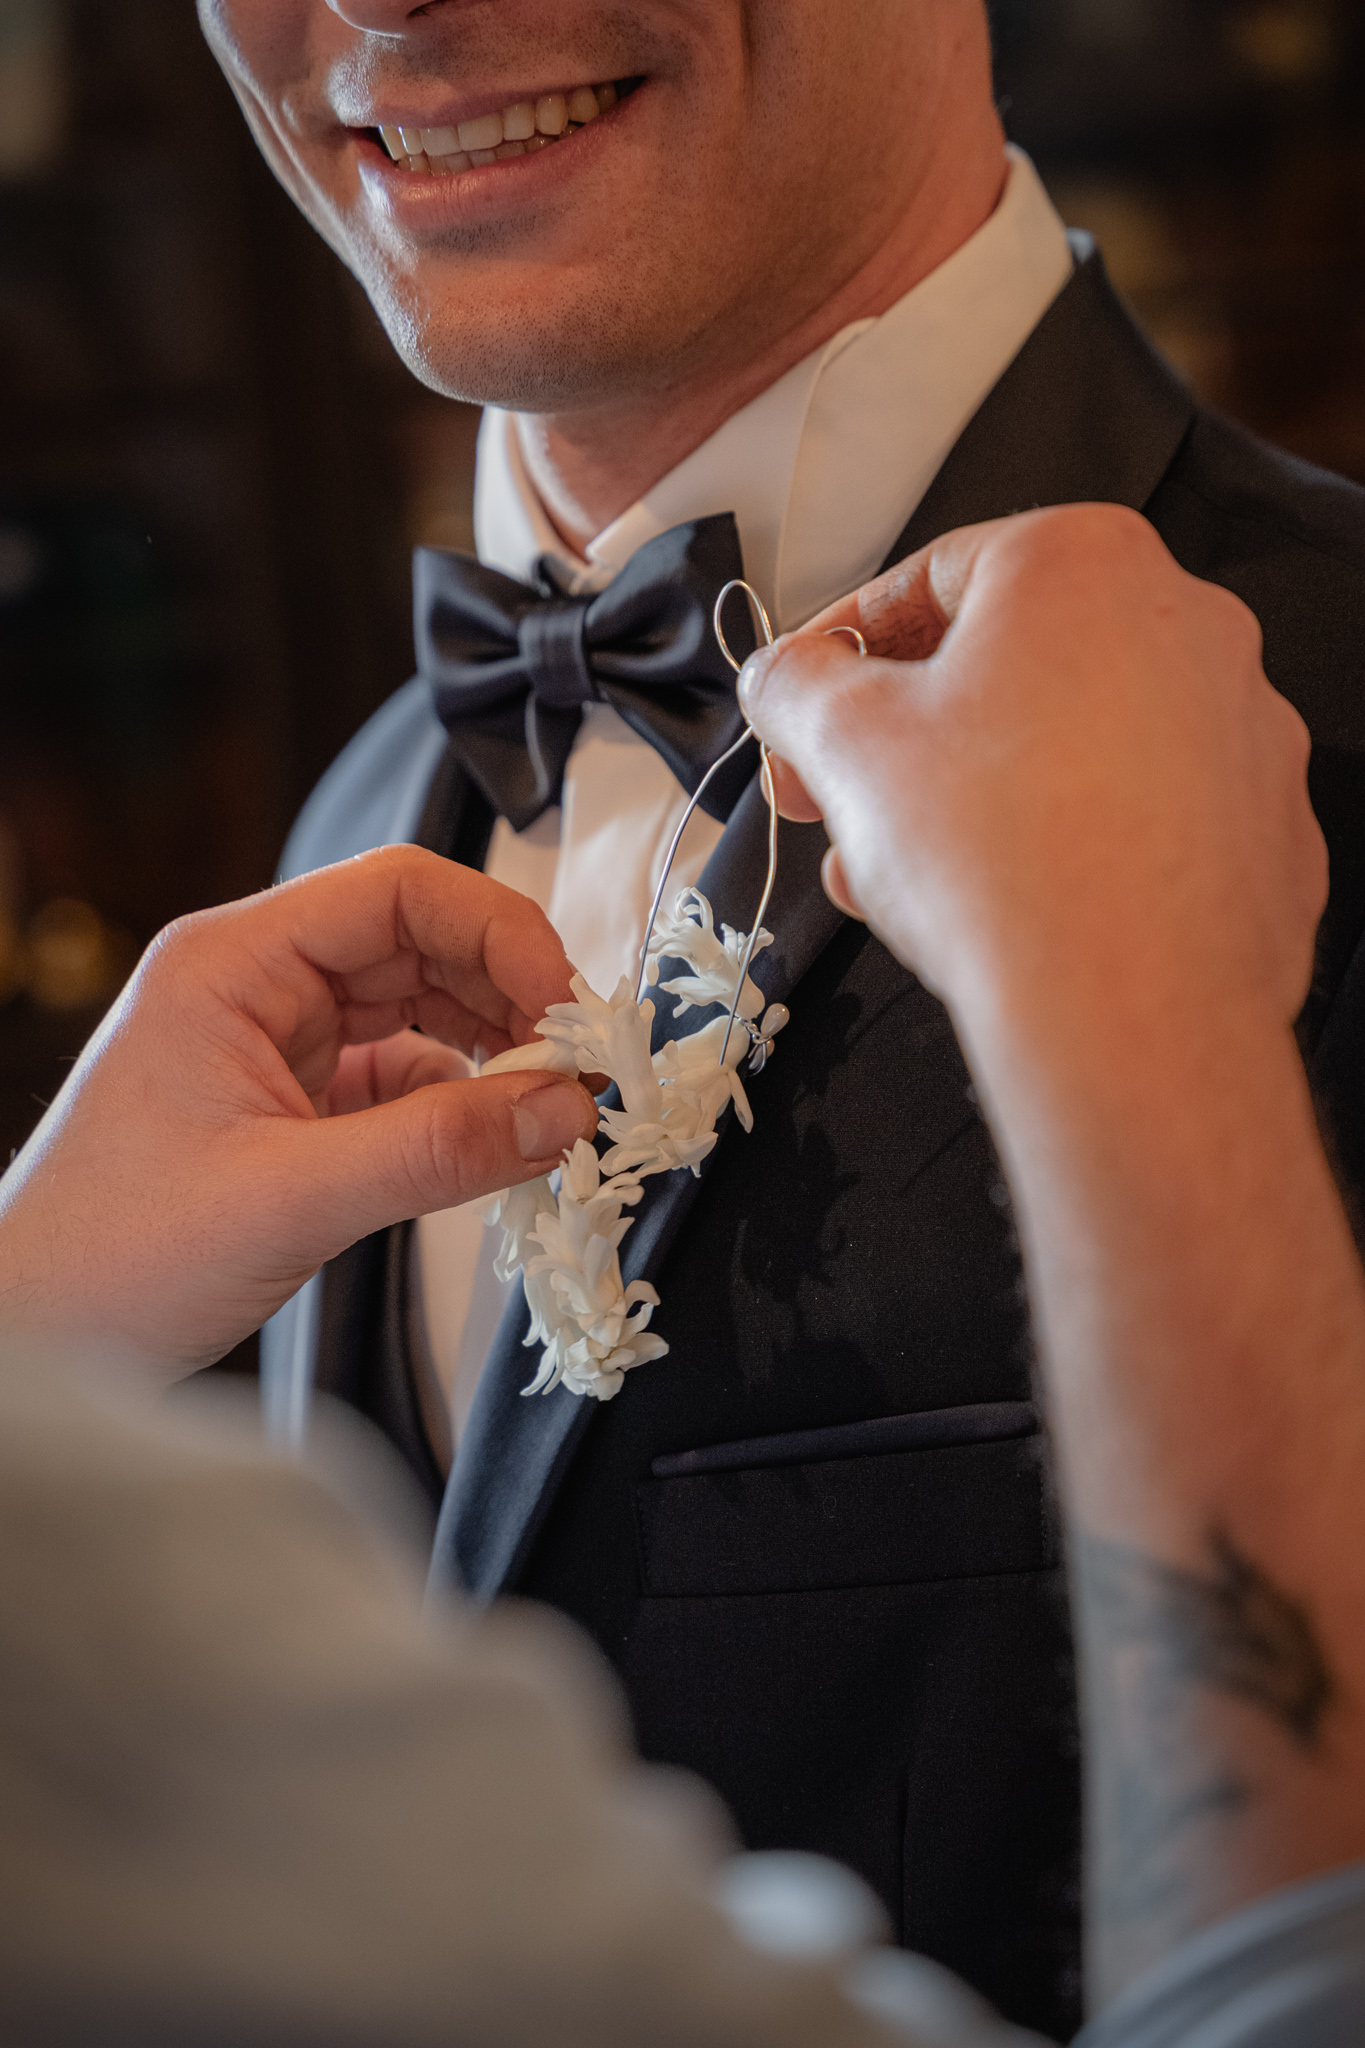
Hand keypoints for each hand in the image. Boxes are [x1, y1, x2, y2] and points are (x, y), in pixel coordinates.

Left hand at [0, 847, 596, 1374]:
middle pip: (420, 942)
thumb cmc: (106, 1259)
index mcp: (233, 963)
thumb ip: (436, 1151)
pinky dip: (461, 1103)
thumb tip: (562, 1112)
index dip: (498, 933)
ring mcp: (276, 1045)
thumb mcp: (288, 1199)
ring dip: (494, 1048)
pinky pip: (403, 1078)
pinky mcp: (293, 1107)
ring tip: (553, 1105)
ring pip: (419, 1009)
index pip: (397, 891)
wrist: (30, 1341)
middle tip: (580, 1064)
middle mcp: (258, 986)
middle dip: (509, 994)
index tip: (565, 1006)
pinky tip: (497, 1140)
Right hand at [740, 505, 1325, 1053]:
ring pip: (1072, 746)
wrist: (1125, 1013)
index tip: (803, 694)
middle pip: (1006, 666)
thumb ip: (794, 683)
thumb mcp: (841, 741)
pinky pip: (1139, 820)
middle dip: (904, 738)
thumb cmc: (1004, 861)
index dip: (840, 646)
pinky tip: (1004, 906)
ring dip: (974, 800)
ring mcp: (1241, 731)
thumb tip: (786, 677)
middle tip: (839, 795)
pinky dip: (1069, 848)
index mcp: (1085, 564)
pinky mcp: (1263, 830)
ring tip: (901, 878)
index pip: (929, 577)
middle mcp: (1187, 626)